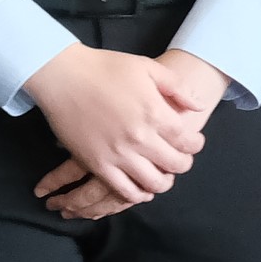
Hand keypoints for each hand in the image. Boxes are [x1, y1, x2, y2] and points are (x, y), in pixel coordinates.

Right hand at [25, 44, 225, 210]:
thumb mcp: (148, 68)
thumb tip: (198, 107)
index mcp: (155, 114)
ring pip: (153, 183)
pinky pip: (123, 190)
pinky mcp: (96, 164)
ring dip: (163, 182)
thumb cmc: (105, 68)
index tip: (193, 142)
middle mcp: (140, 138)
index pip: (189, 142)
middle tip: (179, 158)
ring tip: (162, 174)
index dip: (196, 145)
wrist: (62, 76)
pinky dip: (137, 194)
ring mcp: (117, 154)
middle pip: (176, 164)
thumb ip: (177, 88)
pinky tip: (141, 187)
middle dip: (183, 163)